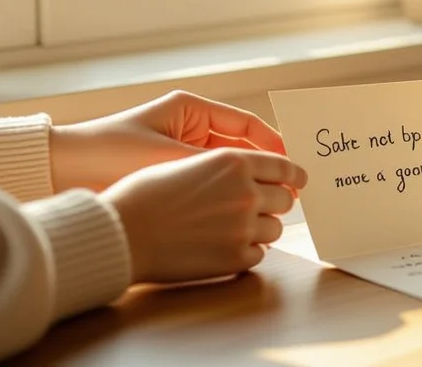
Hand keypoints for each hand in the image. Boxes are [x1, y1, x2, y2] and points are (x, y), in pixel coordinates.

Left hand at [51, 90, 287, 191]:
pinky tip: (238, 211)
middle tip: (290, 189)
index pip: (245, 124)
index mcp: (190, 109)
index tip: (292, 165)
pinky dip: (224, 195)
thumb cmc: (109, 151)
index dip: (272, 143)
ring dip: (246, 183)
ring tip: (270, 203)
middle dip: (265, 167)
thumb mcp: (166, 156)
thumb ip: (209, 166)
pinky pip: (206, 182)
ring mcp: (179, 149)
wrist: (60, 168)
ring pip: (225, 167)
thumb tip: (251, 181)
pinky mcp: (169, 172)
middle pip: (239, 146)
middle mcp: (188, 126)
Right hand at [104, 148, 307, 282]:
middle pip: (284, 198)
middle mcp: (245, 192)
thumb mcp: (188, 163)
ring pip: (274, 228)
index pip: (283, 166)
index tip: (300, 180)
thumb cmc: (144, 195)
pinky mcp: (235, 257)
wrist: (121, 233)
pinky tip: (223, 247)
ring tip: (231, 229)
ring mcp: (243, 227)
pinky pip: (259, 254)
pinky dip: (246, 251)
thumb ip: (225, 168)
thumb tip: (251, 175)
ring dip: (259, 228)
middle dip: (273, 202)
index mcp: (234, 163)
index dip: (294, 173)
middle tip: (256, 208)